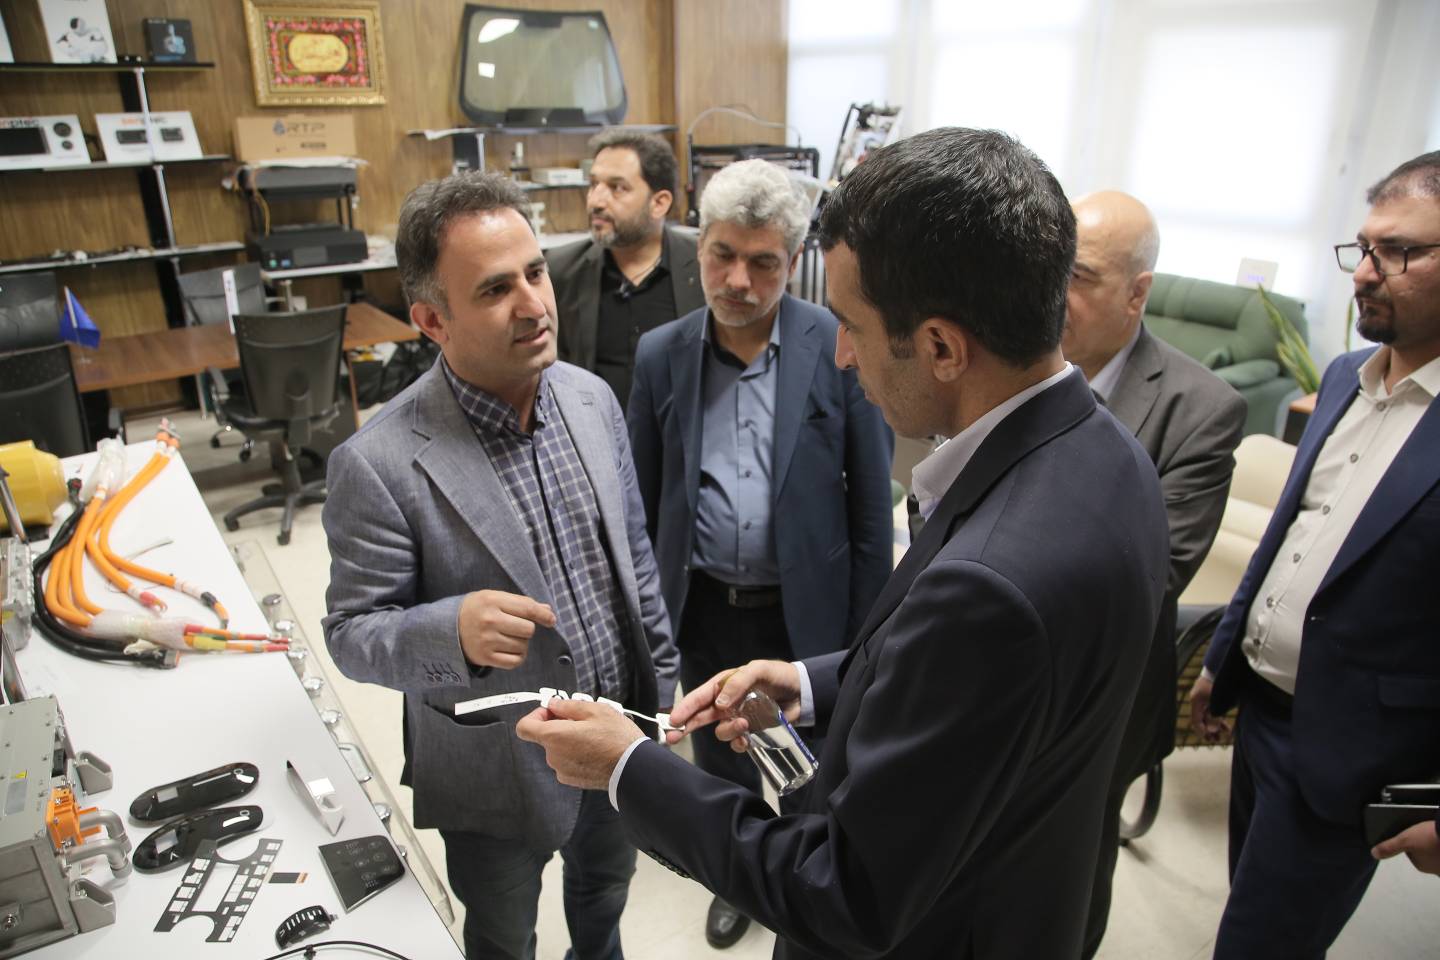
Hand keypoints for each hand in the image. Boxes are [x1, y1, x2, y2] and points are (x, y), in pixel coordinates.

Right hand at [458, 590, 555, 668]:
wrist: (448, 627)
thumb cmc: (477, 609)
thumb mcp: (495, 598)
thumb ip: (521, 603)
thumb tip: (547, 612)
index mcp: (492, 601)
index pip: (527, 609)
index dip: (543, 615)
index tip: (551, 620)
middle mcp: (489, 621)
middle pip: (528, 630)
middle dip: (527, 629)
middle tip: (516, 627)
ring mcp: (487, 641)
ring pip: (523, 646)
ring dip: (521, 643)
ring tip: (508, 638)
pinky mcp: (485, 657)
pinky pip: (515, 661)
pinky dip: (517, 657)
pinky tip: (510, 650)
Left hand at [515, 698, 643, 789]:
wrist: (633, 769)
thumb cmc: (616, 738)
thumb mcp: (595, 710)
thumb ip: (568, 706)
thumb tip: (554, 704)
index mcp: (554, 737)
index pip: (524, 727)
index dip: (535, 716)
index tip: (552, 711)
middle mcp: (553, 756)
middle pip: (545, 737)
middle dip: (559, 725)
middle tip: (583, 719)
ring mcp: (562, 770)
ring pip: (558, 749)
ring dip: (569, 740)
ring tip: (594, 735)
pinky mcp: (572, 780)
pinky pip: (567, 761)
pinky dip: (576, 754)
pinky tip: (595, 749)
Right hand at [666, 659, 801, 750]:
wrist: (802, 692)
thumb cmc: (778, 675)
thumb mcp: (758, 670)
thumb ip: (738, 683)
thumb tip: (720, 704)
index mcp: (723, 686)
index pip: (699, 698)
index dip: (684, 708)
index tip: (672, 720)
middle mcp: (726, 704)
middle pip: (700, 718)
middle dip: (686, 727)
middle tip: (672, 738)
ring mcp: (737, 719)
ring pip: (721, 732)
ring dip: (728, 731)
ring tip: (744, 724)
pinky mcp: (750, 732)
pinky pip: (737, 743)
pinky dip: (740, 744)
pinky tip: (748, 739)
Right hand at [1187, 674, 1230, 742]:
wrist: (1224, 667)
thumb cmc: (1219, 683)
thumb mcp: (1217, 702)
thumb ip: (1214, 717)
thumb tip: (1212, 730)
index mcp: (1196, 700)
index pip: (1195, 720)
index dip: (1201, 731)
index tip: (1208, 738)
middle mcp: (1199, 700)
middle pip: (1201, 719)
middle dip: (1209, 730)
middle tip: (1215, 740)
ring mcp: (1205, 698)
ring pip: (1209, 716)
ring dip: (1215, 726)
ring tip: (1223, 735)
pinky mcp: (1212, 697)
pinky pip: (1214, 711)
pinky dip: (1219, 719)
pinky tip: (1226, 726)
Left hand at [1373, 820, 1439, 874]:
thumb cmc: (1429, 838)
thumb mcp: (1405, 839)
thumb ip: (1390, 847)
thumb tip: (1374, 854)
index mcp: (1423, 866)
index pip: (1414, 853)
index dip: (1414, 842)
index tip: (1417, 833)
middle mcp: (1437, 870)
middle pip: (1429, 855)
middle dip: (1429, 845)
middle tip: (1430, 832)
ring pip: (1439, 855)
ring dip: (1439, 846)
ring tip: (1439, 834)